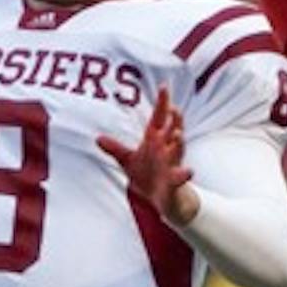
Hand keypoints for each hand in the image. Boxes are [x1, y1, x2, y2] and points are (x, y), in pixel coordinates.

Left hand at [99, 89, 195, 224]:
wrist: (160, 200)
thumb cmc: (148, 176)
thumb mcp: (129, 161)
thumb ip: (115, 149)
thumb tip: (97, 139)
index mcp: (156, 141)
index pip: (160, 118)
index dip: (162, 103)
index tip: (163, 87)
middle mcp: (167, 149)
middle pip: (173, 129)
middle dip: (175, 119)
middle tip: (174, 108)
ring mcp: (173, 165)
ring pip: (178, 151)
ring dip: (179, 142)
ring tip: (178, 134)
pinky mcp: (176, 182)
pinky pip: (181, 177)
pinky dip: (185, 174)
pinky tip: (188, 172)